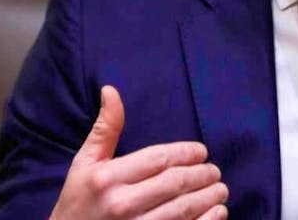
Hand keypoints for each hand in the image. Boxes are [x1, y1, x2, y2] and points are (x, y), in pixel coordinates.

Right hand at [50, 85, 228, 218]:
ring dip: (210, 197)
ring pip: (184, 209)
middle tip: (214, 171)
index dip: (187, 153)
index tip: (202, 152)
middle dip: (203, 174)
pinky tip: (218, 212)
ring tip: (220, 189)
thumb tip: (111, 90)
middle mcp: (121, 204)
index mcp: (107, 178)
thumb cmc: (78, 201)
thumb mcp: (84, 163)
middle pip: (175, 182)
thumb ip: (104, 129)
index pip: (159, 158)